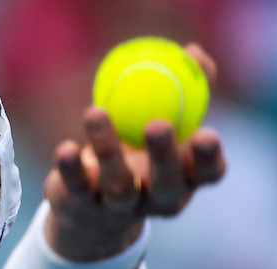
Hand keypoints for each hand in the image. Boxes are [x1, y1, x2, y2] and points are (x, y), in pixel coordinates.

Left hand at [42, 43, 226, 261]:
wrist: (90, 206)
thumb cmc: (136, 154)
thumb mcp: (160, 123)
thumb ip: (183, 88)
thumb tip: (191, 52)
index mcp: (184, 180)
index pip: (208, 174)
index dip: (209, 158)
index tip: (206, 133)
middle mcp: (156, 200)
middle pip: (167, 185)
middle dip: (165, 156)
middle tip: (157, 124)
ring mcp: (119, 209)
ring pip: (118, 186)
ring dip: (107, 150)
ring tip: (95, 112)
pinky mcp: (82, 208)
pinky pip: (77, 188)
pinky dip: (70, 168)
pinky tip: (67, 148)